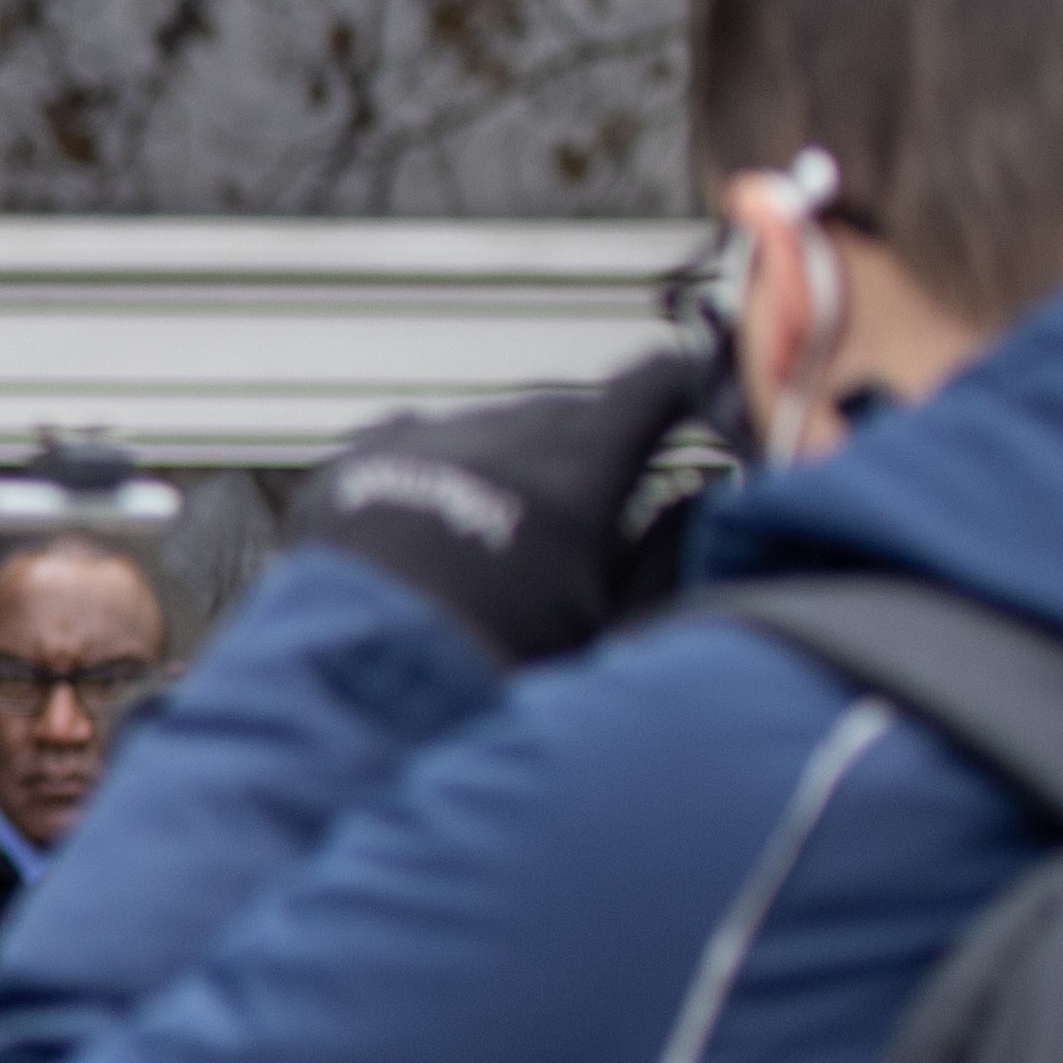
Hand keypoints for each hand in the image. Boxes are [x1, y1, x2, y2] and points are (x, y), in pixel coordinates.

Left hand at [285, 351, 725, 666]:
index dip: (680, 384)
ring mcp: (425, 439)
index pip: (652, 385)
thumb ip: (663, 552)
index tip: (693, 395)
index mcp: (580, 465)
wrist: (357, 678)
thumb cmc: (495, 661)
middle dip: (592, 441)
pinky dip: (439, 466)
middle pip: (569, 411)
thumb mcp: (604, 621)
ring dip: (512, 457)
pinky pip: (415, 438)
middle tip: (596, 498)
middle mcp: (504, 433)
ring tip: (505, 528)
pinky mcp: (360, 458)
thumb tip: (704, 495)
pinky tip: (434, 517)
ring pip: (492, 425)